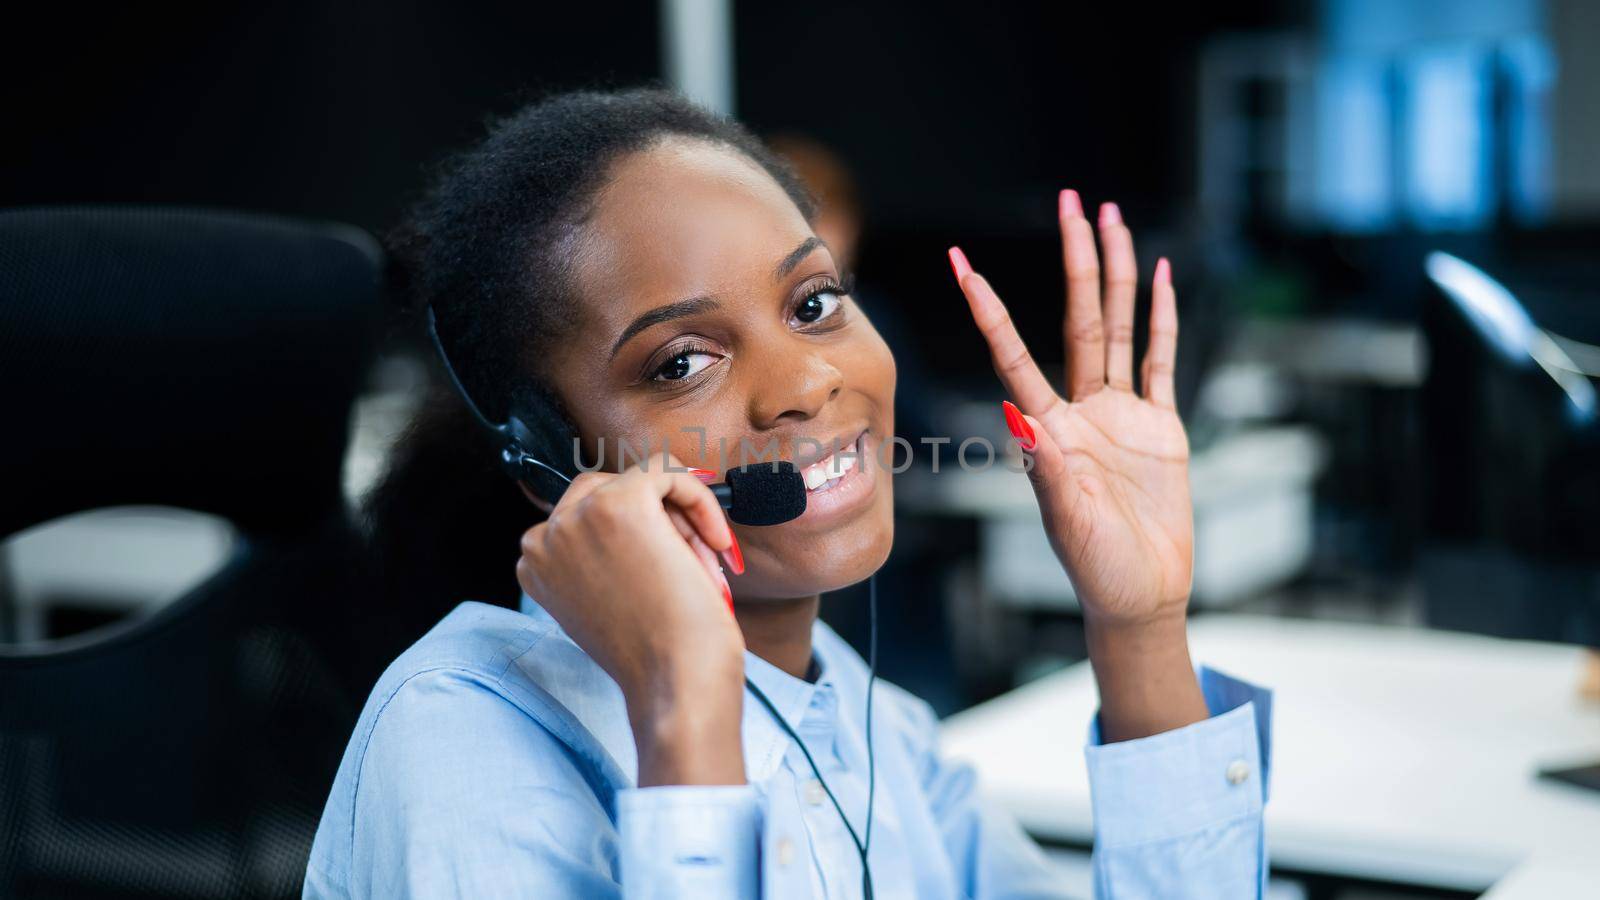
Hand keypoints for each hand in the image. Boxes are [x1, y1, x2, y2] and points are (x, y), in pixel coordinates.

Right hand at [515, 456, 745, 784]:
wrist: (675, 682)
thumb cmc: (657, 656)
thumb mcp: (609, 602)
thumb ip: (604, 559)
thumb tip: (653, 513)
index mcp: (535, 565)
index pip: (584, 517)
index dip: (638, 536)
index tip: (671, 562)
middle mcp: (545, 538)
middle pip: (607, 489)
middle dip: (659, 520)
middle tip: (692, 563)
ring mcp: (578, 517)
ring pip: (640, 480)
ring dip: (680, 517)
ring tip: (701, 564)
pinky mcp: (621, 502)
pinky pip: (668, 471)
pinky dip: (701, 501)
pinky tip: (716, 541)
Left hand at [953, 192, 1205, 739]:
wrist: (1141, 593)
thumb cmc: (1096, 566)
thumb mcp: (1065, 518)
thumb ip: (1047, 467)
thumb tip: (1021, 418)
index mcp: (1048, 427)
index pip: (1014, 353)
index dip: (990, 308)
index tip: (964, 264)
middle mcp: (1080, 409)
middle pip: (1080, 317)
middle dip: (1075, 257)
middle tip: (1072, 199)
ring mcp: (1122, 414)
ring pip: (1119, 326)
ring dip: (1117, 273)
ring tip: (1113, 218)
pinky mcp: (1160, 426)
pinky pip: (1160, 360)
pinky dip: (1163, 319)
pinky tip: (1162, 277)